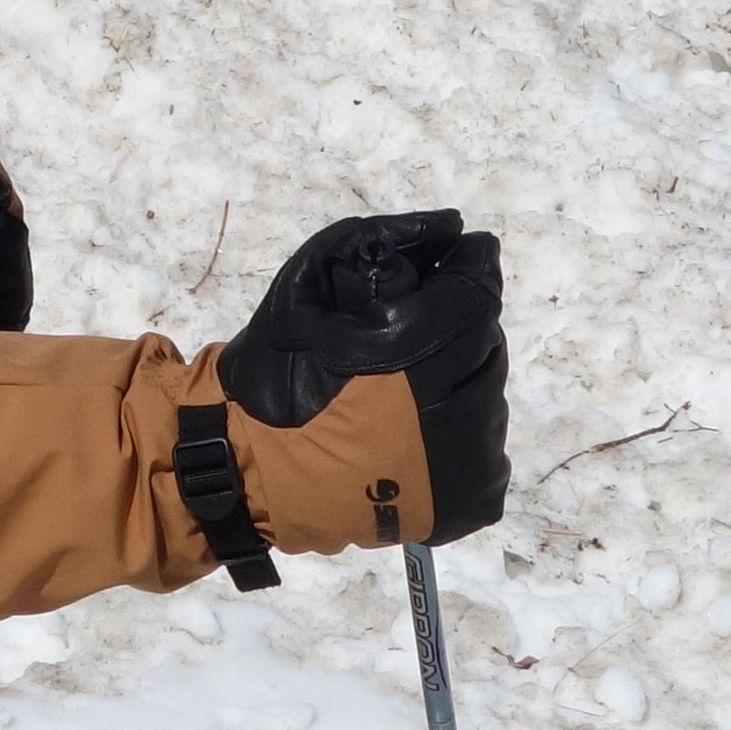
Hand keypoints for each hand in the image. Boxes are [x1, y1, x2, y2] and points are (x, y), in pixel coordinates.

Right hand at [218, 209, 508, 546]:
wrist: (244, 469)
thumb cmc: (271, 371)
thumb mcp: (307, 281)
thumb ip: (379, 242)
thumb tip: (450, 229)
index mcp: (416, 345)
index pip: (478, 289)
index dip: (467, 269)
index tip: (446, 264)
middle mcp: (456, 402)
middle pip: (486, 343)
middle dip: (454, 331)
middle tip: (399, 342)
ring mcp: (466, 458)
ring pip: (486, 397)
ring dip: (455, 384)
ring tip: (398, 395)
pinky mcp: (464, 500)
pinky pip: (485, 453)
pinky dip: (457, 436)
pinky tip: (411, 435)